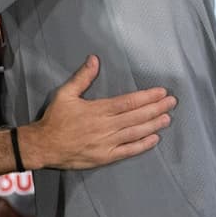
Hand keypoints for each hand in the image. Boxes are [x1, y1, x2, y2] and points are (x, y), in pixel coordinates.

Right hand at [24, 55, 175, 169]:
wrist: (44, 145)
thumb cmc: (55, 119)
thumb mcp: (65, 94)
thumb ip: (82, 77)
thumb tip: (94, 59)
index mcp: (98, 110)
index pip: (128, 102)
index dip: (146, 97)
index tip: (160, 92)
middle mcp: (106, 126)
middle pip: (136, 116)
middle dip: (156, 108)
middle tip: (172, 102)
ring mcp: (107, 143)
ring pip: (135, 132)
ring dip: (153, 125)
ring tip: (167, 118)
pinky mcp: (106, 157)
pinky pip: (128, 151)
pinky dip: (142, 145)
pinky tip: (154, 138)